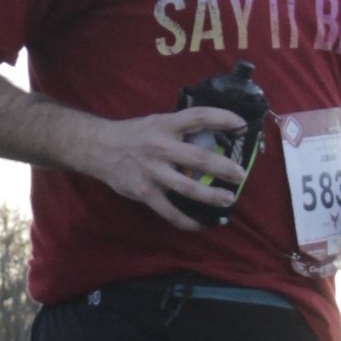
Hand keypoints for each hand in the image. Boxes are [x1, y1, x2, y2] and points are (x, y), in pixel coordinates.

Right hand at [71, 107, 249, 232]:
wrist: (99, 148)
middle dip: (224, 168)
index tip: (242, 125)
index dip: (223, 118)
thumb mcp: (157, 122)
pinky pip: (170, 212)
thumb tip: (213, 137)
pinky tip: (203, 223)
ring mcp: (153, 172)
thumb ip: (180, 129)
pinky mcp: (145, 192)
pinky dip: (188, 221)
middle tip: (241, 175)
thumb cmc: (133, 134)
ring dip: (212, 196)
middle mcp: (160, 147)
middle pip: (199, 158)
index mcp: (166, 125)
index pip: (199, 117)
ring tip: (228, 200)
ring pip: (188, 188)